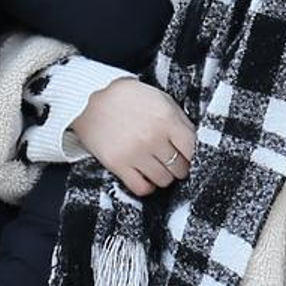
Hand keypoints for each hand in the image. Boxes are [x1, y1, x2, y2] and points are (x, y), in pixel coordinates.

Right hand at [74, 78, 196, 195]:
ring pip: (163, 180)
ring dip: (164, 176)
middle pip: (180, 168)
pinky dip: (147, 186)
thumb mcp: (161, 100)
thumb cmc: (129, 98)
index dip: (194, 155)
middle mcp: (153, 138)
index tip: (189, 156)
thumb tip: (194, 144)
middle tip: (173, 161)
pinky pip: (142, 188)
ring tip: (157, 166)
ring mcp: (135, 153)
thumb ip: (180, 121)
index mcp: (166, 119)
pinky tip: (145, 175)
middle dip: (179, 166)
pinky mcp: (118, 165)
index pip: (192, 149)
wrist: (90, 99)